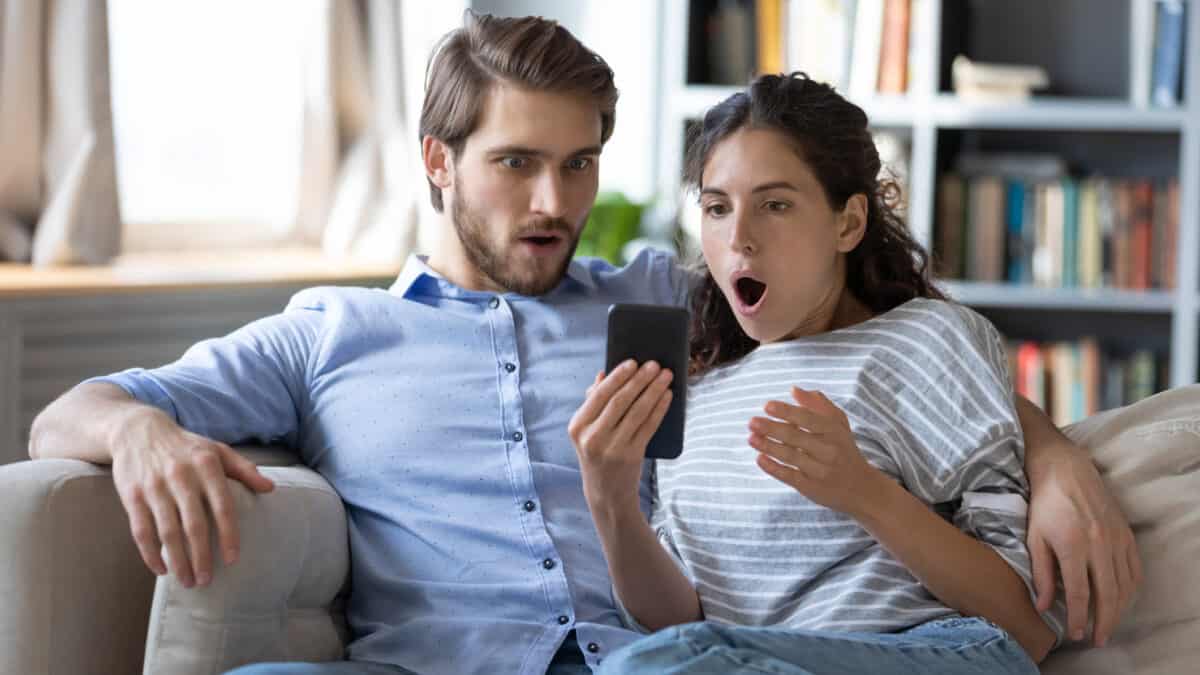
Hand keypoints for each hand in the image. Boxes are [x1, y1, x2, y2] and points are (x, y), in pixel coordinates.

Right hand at [110, 409, 274, 587]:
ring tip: (188, 581)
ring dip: (178, 560)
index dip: (228, 535)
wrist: (138, 430)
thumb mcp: (217, 450)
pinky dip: (150, 553)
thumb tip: (271, 488)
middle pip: (194, 525)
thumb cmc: (185, 446)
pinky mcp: (132, 496)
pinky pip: (141, 530)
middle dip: (201, 556)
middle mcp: (181, 477)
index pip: (222, 506)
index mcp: (207, 466)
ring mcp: (154, 487)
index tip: (232, 560)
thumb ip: (244, 470)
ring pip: (167, 532)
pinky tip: (161, 570)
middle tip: (207, 580)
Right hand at [568, 360, 672, 510]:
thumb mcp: (587, 431)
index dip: (618, 376)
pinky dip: (659, 408)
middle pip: (620, 400)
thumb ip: (593, 402)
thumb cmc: (597, 453)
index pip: (599, 395)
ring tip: (665, 376)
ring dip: (654, 390)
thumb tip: (603, 373)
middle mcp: (592, 437)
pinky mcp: (631, 455)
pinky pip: (649, 426)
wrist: (606, 492)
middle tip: (654, 364)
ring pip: (637, 411)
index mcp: (577, 426)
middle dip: (639, 380)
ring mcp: (612, 448)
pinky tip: (667, 396)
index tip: (633, 362)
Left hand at [749, 387, 886, 516]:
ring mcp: (819, 470)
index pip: (808, 419)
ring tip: (751, 437)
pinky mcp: (811, 487)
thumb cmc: (844, 450)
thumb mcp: (838, 424)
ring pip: (790, 456)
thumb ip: (818, 405)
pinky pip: (789, 476)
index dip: (787, 412)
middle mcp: (828, 450)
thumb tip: (794, 390)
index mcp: (833, 431)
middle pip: (795, 437)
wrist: (862, 488)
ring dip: (768, 446)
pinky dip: (773, 468)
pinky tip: (759, 458)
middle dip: (772, 428)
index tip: (767, 406)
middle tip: (752, 422)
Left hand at [1026, 441, 1141, 646]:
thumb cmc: (1045, 504)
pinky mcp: (1126, 534)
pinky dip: (1130, 589)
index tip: (1076, 634)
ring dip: (1118, 610)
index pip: (1079, 593)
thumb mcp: (1034, 537)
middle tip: (1097, 639)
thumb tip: (1042, 606)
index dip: (1078, 617)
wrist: (1067, 470)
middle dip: (1103, 622)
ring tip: (1108, 625)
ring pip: (1124, 585)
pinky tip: (1122, 599)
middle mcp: (1099, 545)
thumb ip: (1040, 573)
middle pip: (1107, 595)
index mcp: (1072, 546)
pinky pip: (1134, 570)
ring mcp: (1116, 540)